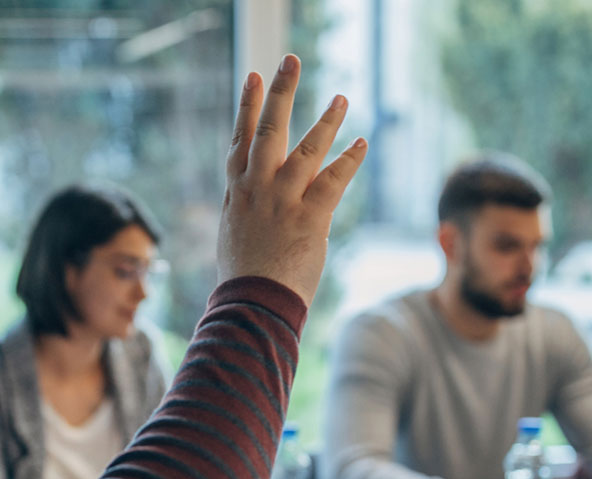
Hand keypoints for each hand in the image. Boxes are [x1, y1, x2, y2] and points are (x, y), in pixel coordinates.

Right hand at [217, 54, 367, 306]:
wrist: (252, 306)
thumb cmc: (243, 276)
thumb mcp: (231, 233)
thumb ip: (238, 204)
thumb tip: (239, 189)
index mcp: (237, 193)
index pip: (240, 140)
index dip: (246, 106)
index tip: (253, 76)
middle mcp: (257, 190)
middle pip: (268, 131)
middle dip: (280, 92)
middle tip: (291, 60)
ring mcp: (283, 202)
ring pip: (305, 150)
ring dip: (326, 121)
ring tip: (341, 98)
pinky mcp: (309, 219)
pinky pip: (333, 181)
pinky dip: (348, 160)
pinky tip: (361, 143)